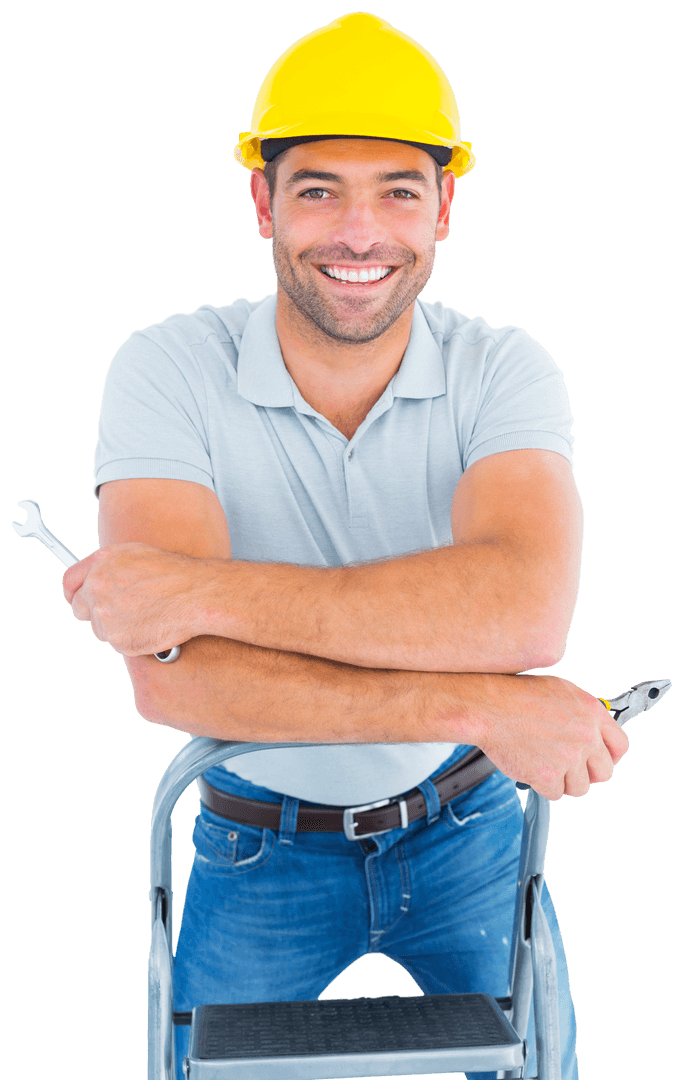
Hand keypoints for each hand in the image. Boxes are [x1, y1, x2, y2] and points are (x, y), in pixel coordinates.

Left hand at [62, 543, 208, 654]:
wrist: (196, 594)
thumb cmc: (175, 574)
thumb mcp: (137, 554)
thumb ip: (109, 567)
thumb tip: (97, 579)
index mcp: (101, 564)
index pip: (69, 582)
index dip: (74, 593)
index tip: (78, 600)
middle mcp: (97, 588)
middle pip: (79, 609)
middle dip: (94, 612)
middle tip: (117, 613)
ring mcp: (105, 615)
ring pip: (99, 629)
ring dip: (115, 627)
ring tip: (144, 616)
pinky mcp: (117, 639)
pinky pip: (116, 643)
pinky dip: (130, 639)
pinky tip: (148, 626)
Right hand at [475, 673, 629, 799]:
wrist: (490, 707)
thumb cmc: (518, 695)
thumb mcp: (562, 691)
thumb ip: (584, 714)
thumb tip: (592, 732)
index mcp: (593, 713)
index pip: (620, 746)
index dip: (610, 757)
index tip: (598, 760)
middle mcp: (586, 736)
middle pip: (604, 773)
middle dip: (587, 773)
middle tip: (568, 767)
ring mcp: (568, 758)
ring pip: (579, 788)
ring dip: (563, 781)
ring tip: (544, 762)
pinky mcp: (548, 776)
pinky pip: (555, 793)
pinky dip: (543, 785)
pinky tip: (531, 766)